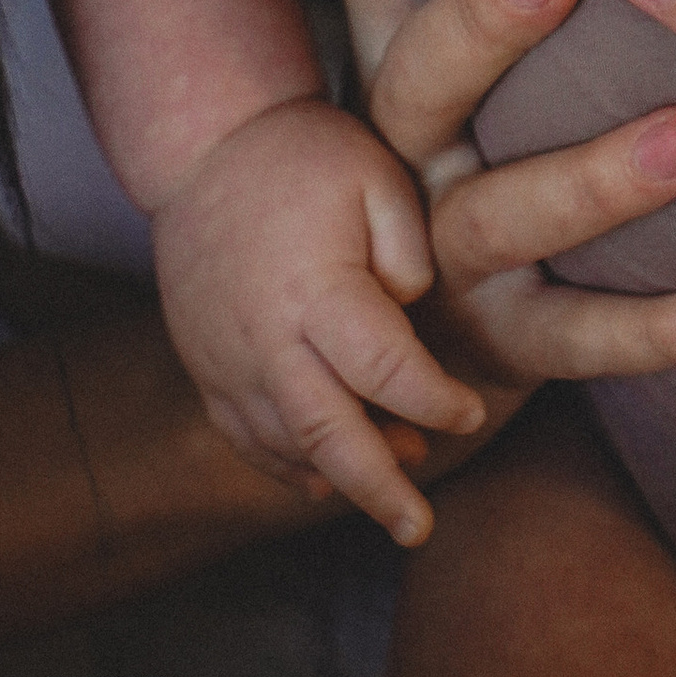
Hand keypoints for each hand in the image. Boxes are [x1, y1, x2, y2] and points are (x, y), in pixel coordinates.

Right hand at [147, 93, 485, 544]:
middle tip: (419, 529)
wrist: (206, 147)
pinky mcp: (206, 368)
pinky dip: (287, 465)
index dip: (434, 400)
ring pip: (286, 447)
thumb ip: (410, 248)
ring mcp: (227, 361)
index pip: (385, 370)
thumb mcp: (375, 175)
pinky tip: (324, 477)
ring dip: (340, 477)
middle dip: (379, 489)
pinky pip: (247, 438)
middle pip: (327, 436)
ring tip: (394, 488)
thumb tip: (415, 310)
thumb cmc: (303, 157)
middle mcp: (266, 340)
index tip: (470, 408)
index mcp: (315, 291)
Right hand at [304, 0, 675, 406]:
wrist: (364, 359)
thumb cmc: (420, 131)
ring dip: (598, 180)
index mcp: (378, 49)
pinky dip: (664, 330)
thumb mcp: (384, 10)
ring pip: (510, 217)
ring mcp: (445, 260)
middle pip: (419, 80)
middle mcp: (397, 151)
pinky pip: (583, 342)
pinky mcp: (501, 353)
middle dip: (482, 22)